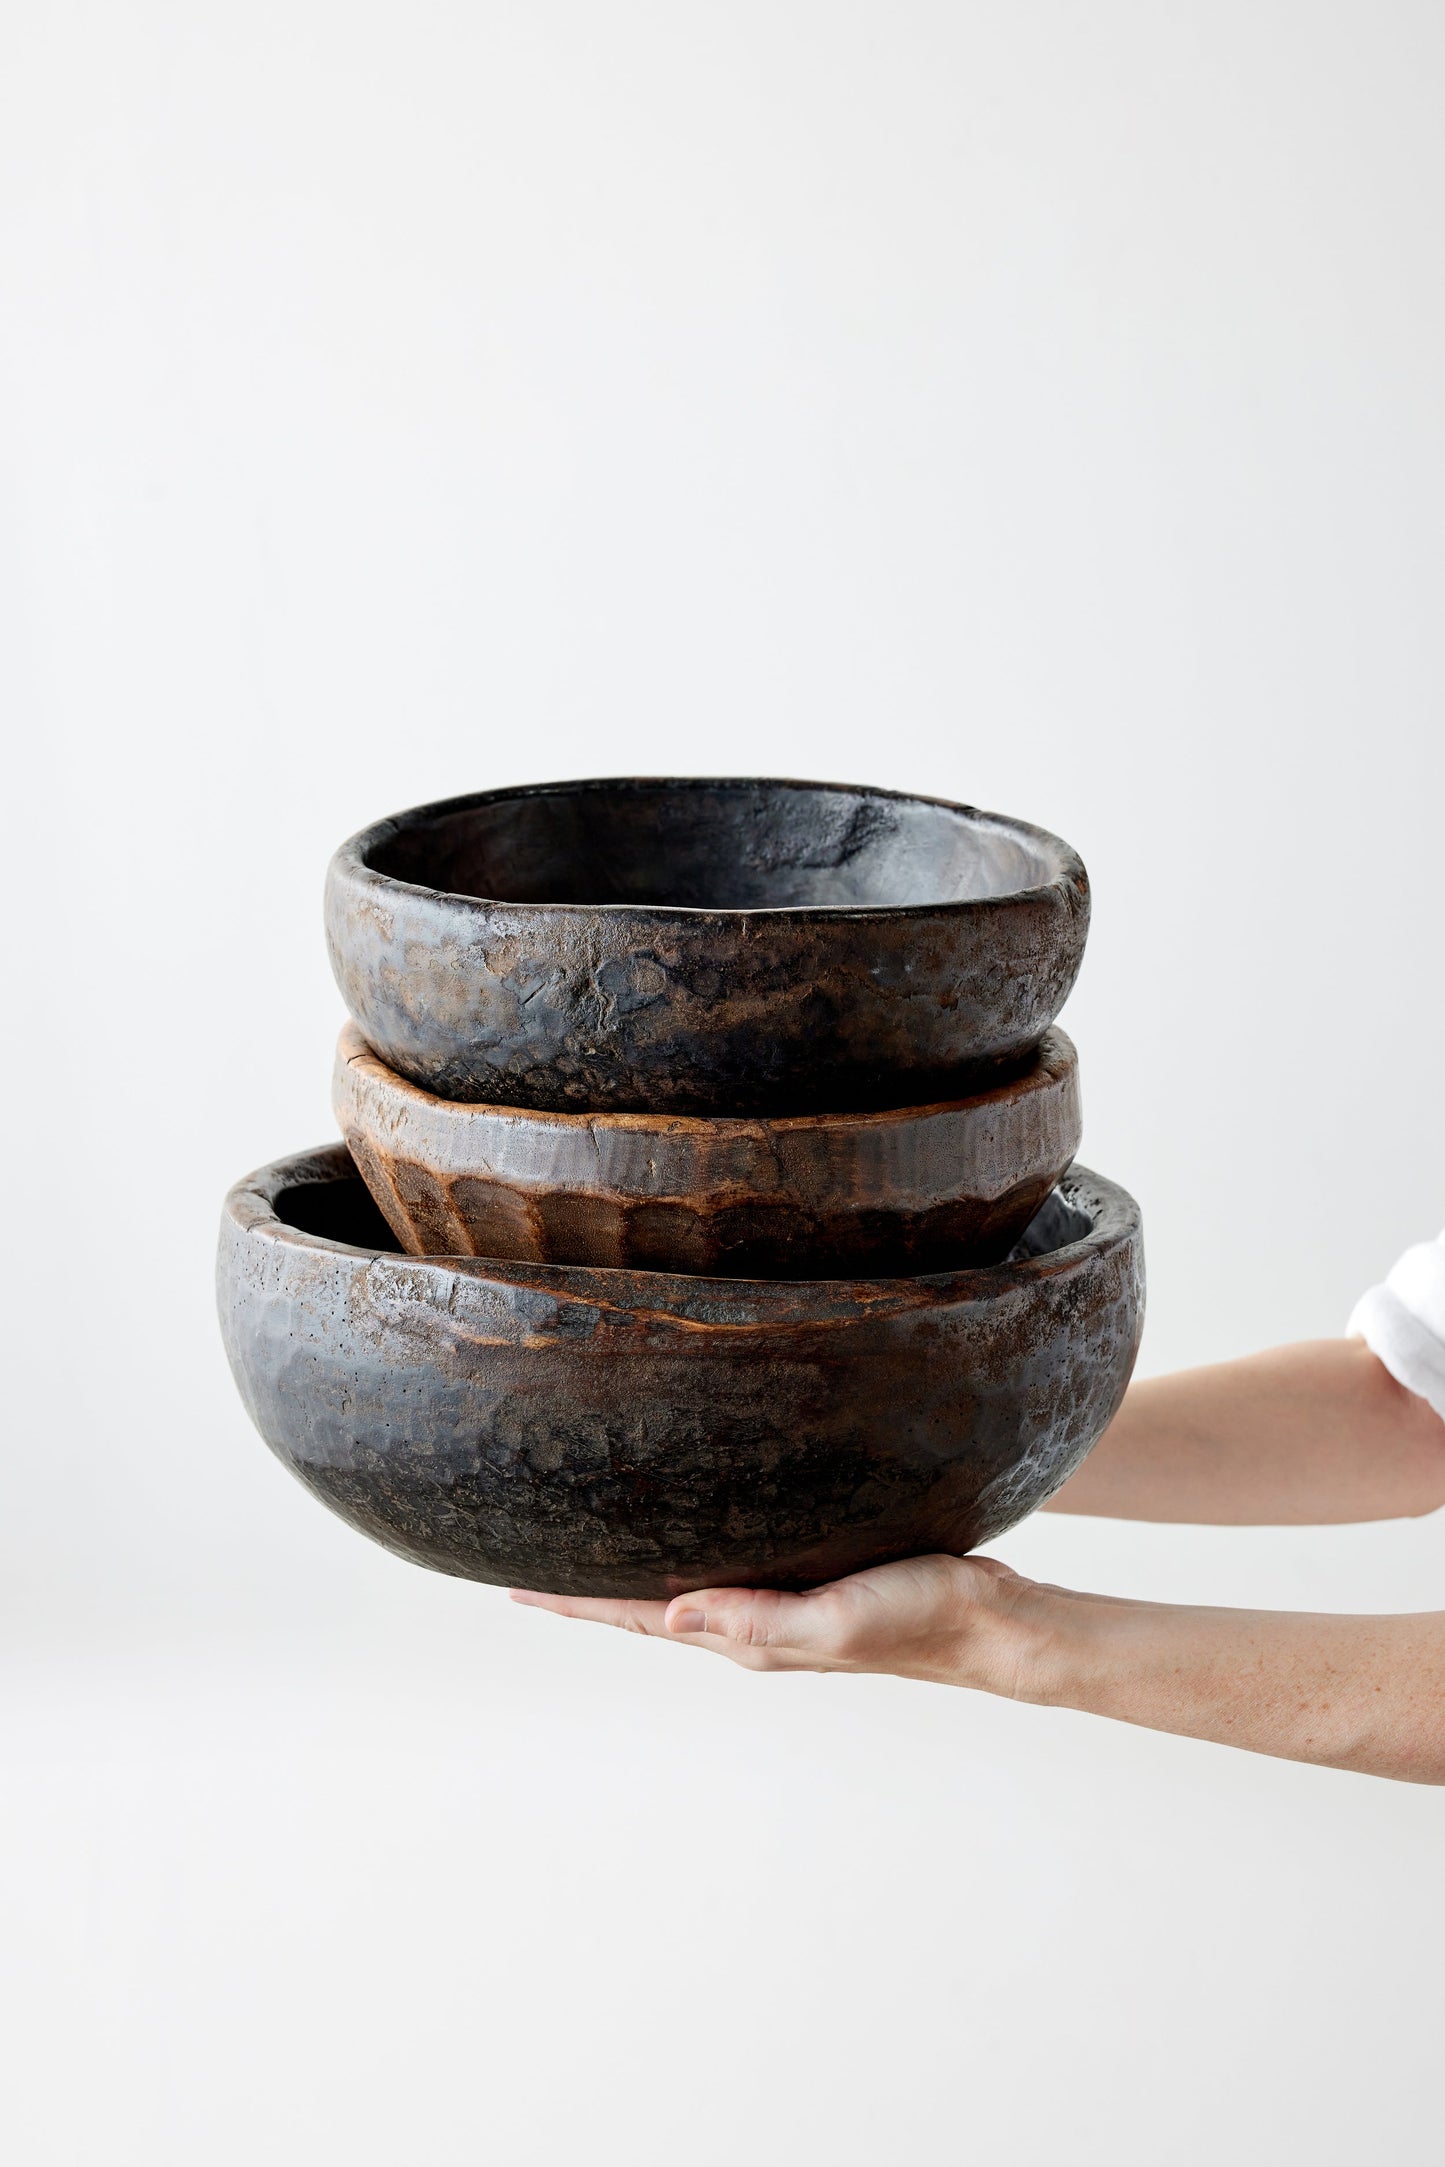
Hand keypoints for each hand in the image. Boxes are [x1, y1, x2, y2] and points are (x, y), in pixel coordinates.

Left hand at [511, 1552, 1037, 1687]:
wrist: (991, 1621)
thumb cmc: (920, 1617)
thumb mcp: (838, 1617)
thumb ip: (759, 1618)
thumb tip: (674, 1614)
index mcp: (746, 1637)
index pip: (639, 1619)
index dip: (574, 1604)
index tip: (511, 1590)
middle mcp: (751, 1624)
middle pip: (647, 1606)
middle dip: (586, 1589)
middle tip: (523, 1562)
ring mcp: (779, 1602)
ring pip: (683, 1585)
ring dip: (631, 1572)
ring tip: (584, 1545)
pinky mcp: (808, 1574)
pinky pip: (727, 1564)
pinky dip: (687, 1550)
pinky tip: (683, 1527)